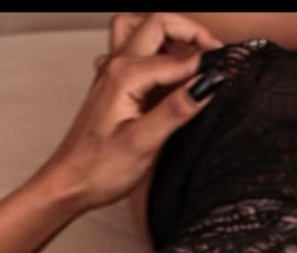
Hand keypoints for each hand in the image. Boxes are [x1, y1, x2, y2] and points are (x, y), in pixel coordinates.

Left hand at [39, 12, 224, 211]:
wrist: (68, 184)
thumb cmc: (99, 169)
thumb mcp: (144, 143)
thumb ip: (176, 110)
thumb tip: (208, 84)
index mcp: (125, 76)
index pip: (176, 57)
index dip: (205, 64)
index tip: (228, 74)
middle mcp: (115, 66)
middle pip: (157, 24)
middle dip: (190, 33)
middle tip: (215, 55)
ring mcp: (111, 73)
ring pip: (139, 29)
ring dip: (167, 35)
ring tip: (190, 57)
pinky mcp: (111, 86)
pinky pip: (132, 52)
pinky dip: (154, 52)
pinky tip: (165, 75)